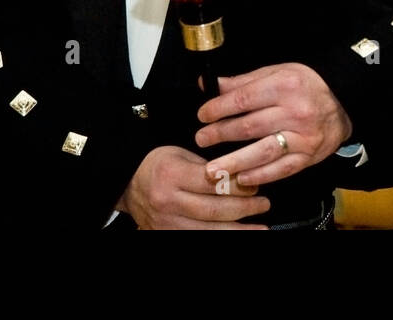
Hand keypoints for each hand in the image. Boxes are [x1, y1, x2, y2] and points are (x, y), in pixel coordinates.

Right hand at [118, 144, 268, 228]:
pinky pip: (196, 239)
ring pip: (208, 231)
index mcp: (171, 174)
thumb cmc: (158, 165)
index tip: (256, 185)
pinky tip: (237, 235)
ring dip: (238, 231)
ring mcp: (165, 223)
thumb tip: (242, 176)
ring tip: (261, 228)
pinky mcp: (165, 235)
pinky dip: (219, 238)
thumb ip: (208, 166)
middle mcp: (168, 201)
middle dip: (244, 208)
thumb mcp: (180, 154)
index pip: (212, 182)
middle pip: (213, 209)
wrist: (127, 185)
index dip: (238, 185)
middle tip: (264, 204)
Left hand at [195, 63, 352, 187]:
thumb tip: (211, 84)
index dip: (219, 108)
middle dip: (221, 134)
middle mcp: (295, 112)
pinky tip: (242, 178)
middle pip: (250, 126)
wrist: (344, 100)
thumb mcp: (277, 72)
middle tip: (201, 139)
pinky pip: (282, 169)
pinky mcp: (309, 156)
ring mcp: (303, 136)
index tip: (203, 115)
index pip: (244, 99)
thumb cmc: (306, 85)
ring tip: (213, 169)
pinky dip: (261, 175)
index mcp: (285, 86)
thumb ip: (244, 81)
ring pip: (263, 152)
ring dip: (235, 162)